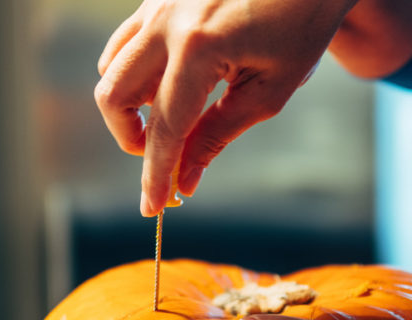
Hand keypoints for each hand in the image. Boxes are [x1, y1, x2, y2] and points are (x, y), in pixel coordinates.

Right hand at [95, 0, 356, 215]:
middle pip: (112, 95)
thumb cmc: (301, 28)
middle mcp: (166, 21)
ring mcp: (157, 3)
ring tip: (168, 118)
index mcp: (199, 47)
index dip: (155, 174)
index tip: (152, 207)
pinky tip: (168, 83)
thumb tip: (186, 180)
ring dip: (128, 105)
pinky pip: (125, 43)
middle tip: (161, 153)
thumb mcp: (267, 92)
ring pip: (111, 67)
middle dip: (129, 138)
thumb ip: (216, 136)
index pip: (165, 127)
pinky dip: (135, 74)